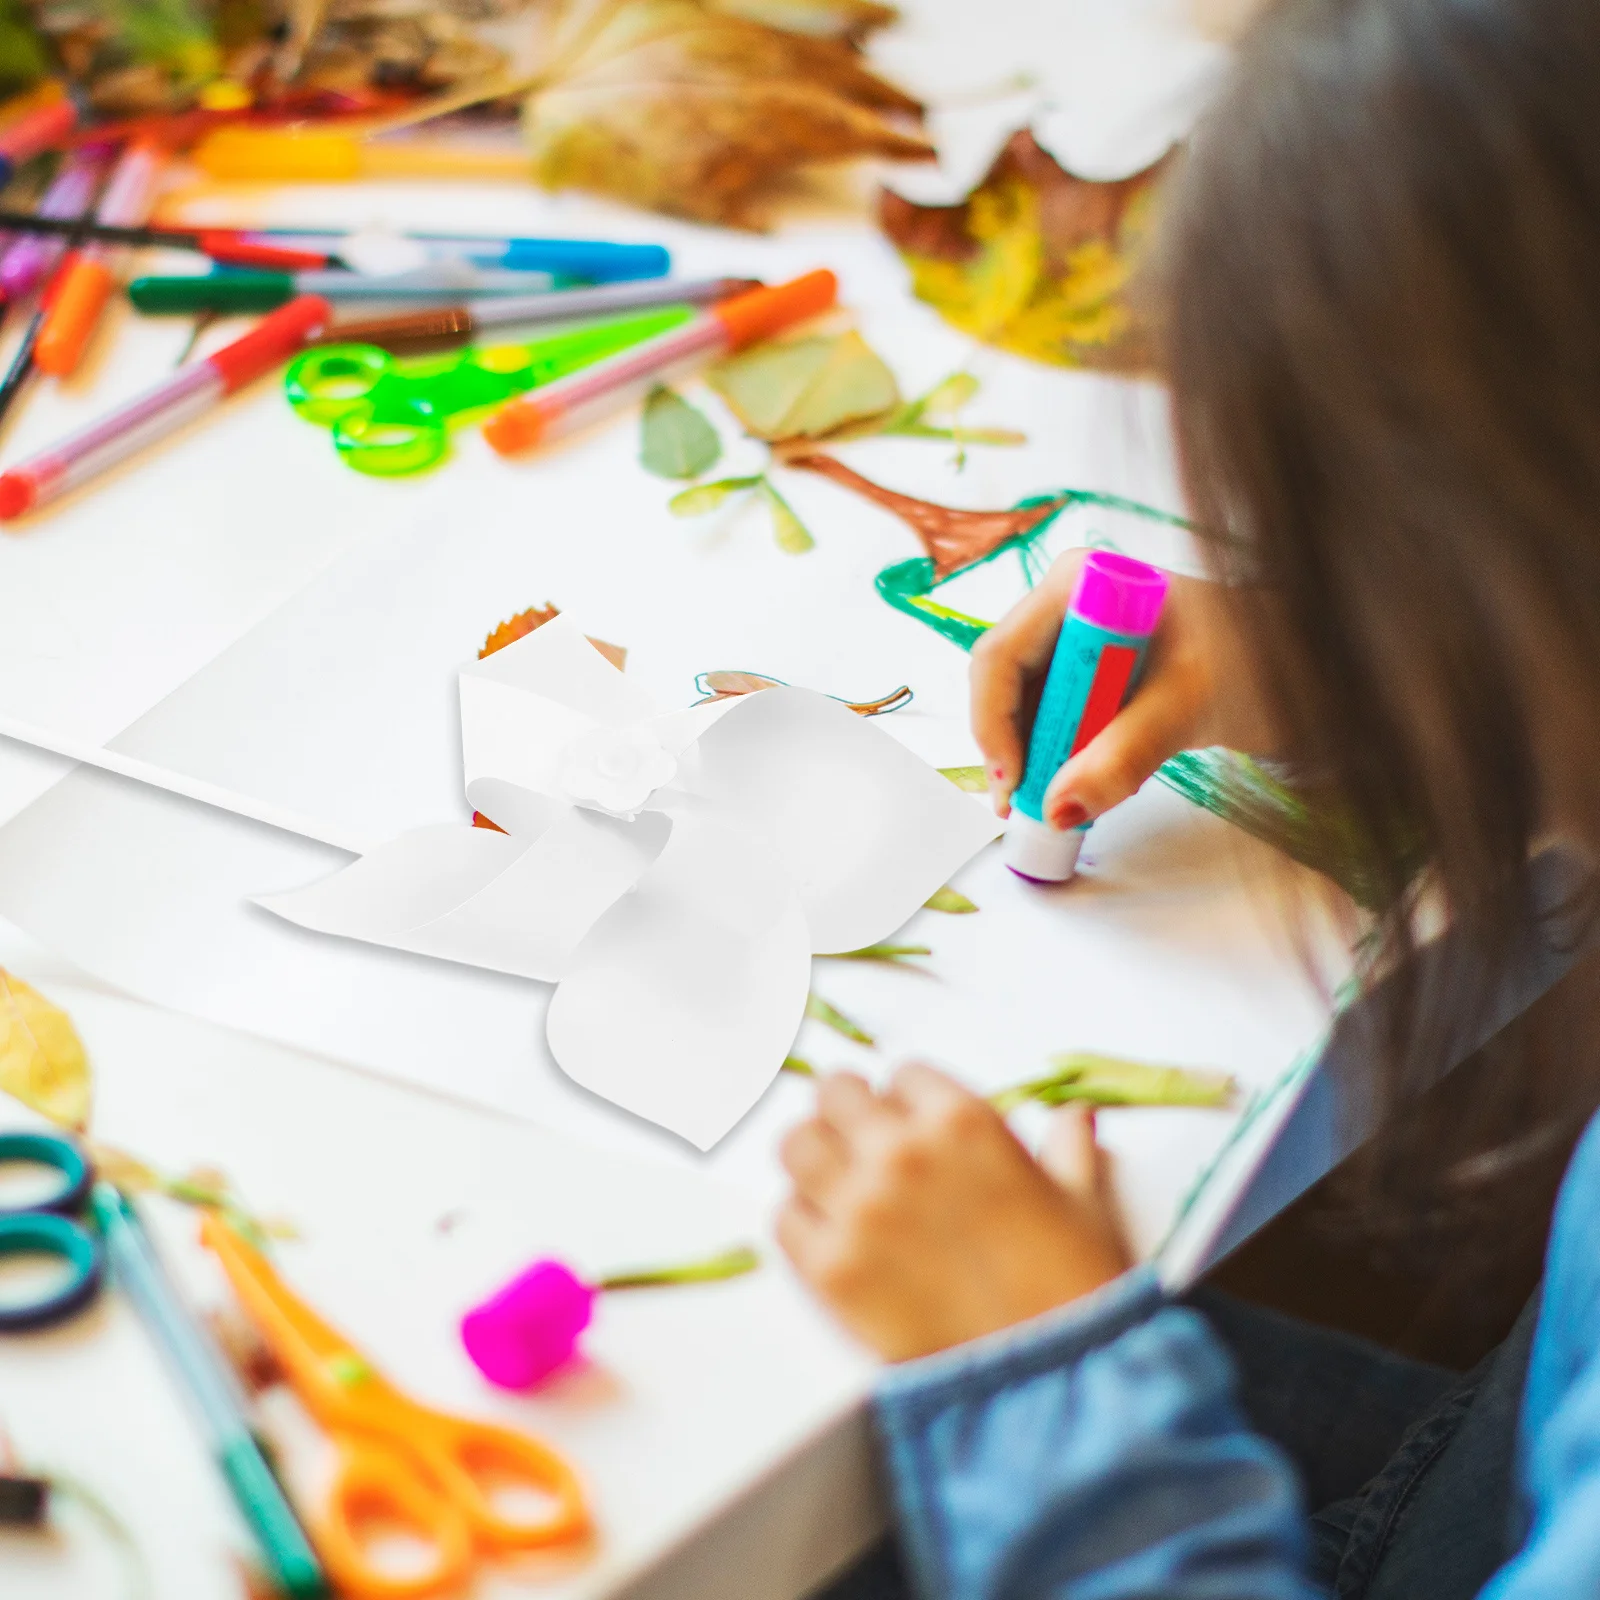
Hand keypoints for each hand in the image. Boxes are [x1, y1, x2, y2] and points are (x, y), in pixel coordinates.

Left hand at [778, 1064, 1130, 1360]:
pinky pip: (783, 1218)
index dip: (908, 1101)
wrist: (1049, 1384)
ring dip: (815, 1159)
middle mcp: (900, 1152)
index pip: (901, 1075)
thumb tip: (1073, 1117)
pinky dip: (802, 1222)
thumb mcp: (1084, 1202)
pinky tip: (832, 1238)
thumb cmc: (1074, 1289)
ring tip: (838, 1186)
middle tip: (864, 1146)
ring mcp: (858, 1208)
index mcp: (961, 1122)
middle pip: (834, 1095)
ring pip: (795, 1145)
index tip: (912, 1124)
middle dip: (850, 1116)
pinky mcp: (828, 1268)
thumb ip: (1068, 1147)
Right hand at [970, 551, 1273, 827]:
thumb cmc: (1264, 659)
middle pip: (1006, 681)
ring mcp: (1083, 638)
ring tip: (1051, 805)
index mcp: (1083, 584)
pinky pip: (1058, 717)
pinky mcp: (1098, 673)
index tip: (1015, 781)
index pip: (1002, 655)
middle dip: (1013, 746)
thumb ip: (1121, 756)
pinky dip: (1062, 756)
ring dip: (1035, 758)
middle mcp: (1071, 604)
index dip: (996, 722)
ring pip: (1028, 705)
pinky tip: (1078, 786)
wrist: (1313, 664)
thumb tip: (1059, 809)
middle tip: (1024, 807)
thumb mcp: (1188, 708)